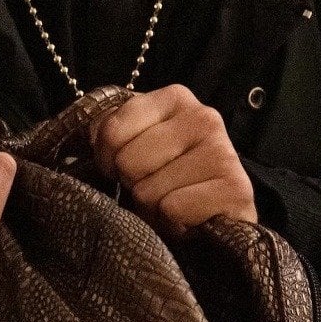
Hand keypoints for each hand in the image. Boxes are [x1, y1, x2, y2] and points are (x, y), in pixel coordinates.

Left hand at [92, 84, 255, 235]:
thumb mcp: (139, 146)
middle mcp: (204, 117)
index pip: (112, 131)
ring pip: (149, 191)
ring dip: (154, 208)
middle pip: (129, 162)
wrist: (219, 217)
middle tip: (157, 189)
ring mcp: (223, 151)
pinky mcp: (236, 189)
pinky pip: (172, 209)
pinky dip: (174, 223)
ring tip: (175, 205)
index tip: (129, 168)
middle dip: (135, 185)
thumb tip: (85, 140)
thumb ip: (112, 135)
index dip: (109, 160)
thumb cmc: (172, 180)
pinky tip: (191, 218)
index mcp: (176, 98)